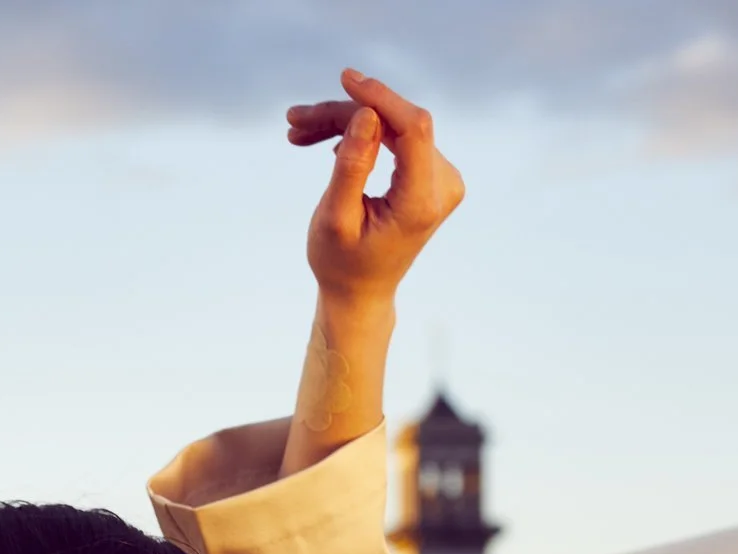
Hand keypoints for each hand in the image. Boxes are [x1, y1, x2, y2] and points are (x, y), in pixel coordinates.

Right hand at [288, 68, 464, 301]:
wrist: (360, 291)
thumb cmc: (341, 262)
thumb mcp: (335, 219)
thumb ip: (352, 167)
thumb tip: (366, 115)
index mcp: (422, 202)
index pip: (413, 129)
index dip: (380, 99)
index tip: (345, 79)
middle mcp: (443, 185)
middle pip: (397, 125)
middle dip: (345, 115)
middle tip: (294, 120)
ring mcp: (441, 177)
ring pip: (392, 127)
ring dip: (344, 123)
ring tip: (298, 131)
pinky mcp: (430, 172)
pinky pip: (396, 137)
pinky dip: (359, 135)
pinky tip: (326, 144)